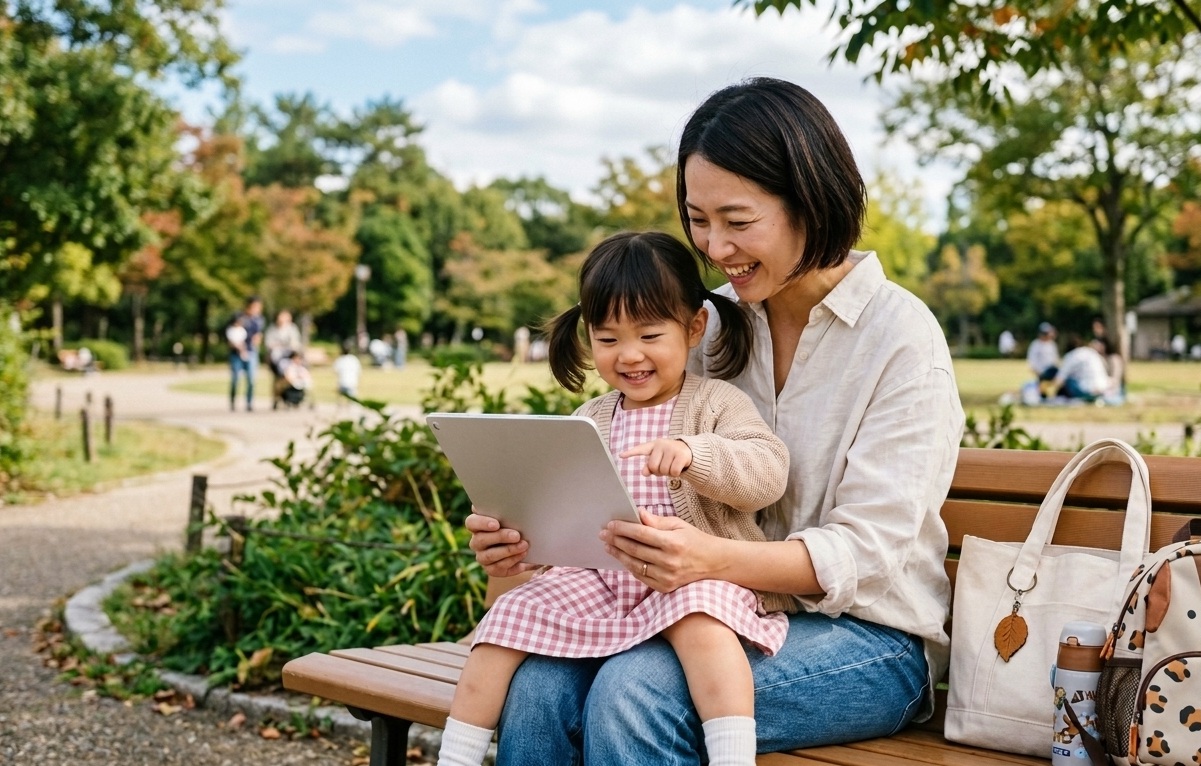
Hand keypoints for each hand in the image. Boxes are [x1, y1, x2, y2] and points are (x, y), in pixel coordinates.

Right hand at [466, 511, 534, 577]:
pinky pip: (499, 568)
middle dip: (500, 537)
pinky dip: (513, 563)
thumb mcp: (510, 515)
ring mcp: (482, 557)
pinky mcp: (492, 569)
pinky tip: (524, 557)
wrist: (523, 544)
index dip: (482, 523)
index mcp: (477, 525)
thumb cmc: (514, 523)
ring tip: (524, 546)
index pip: (471, 523)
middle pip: (481, 540)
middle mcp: (476, 542)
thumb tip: (506, 498)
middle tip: (517, 535)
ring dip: (508, 551)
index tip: (496, 524)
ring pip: (490, 556)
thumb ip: (505, 508)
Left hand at [599, 508, 719, 591]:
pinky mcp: (665, 587)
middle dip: (616, 540)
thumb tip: (637, 514)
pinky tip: (622, 557)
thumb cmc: (695, 540)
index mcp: (673, 543)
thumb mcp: (678, 525)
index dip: (623, 529)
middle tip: (603, 534)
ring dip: (619, 554)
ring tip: (608, 546)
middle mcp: (669, 562)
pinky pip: (641, 576)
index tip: (610, 524)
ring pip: (634, 565)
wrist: (715, 563)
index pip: (641, 534)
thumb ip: (656, 521)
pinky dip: (629, 566)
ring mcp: (666, 577)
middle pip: (634, 550)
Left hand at [619, 438, 691, 476]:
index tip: (621, 455)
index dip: (631, 453)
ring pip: (664, 471)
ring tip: (672, 465)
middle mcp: (661, 444)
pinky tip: (679, 468)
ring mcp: (672, 448)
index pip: (641, 449)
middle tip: (665, 467)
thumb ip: (650, 466)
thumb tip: (644, 473)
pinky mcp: (681, 454)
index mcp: (654, 445)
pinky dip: (675, 474)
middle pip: (653, 466)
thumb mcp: (659, 460)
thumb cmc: (670, 457)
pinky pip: (673, 472)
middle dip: (658, 471)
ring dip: (668, 473)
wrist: (689, 451)